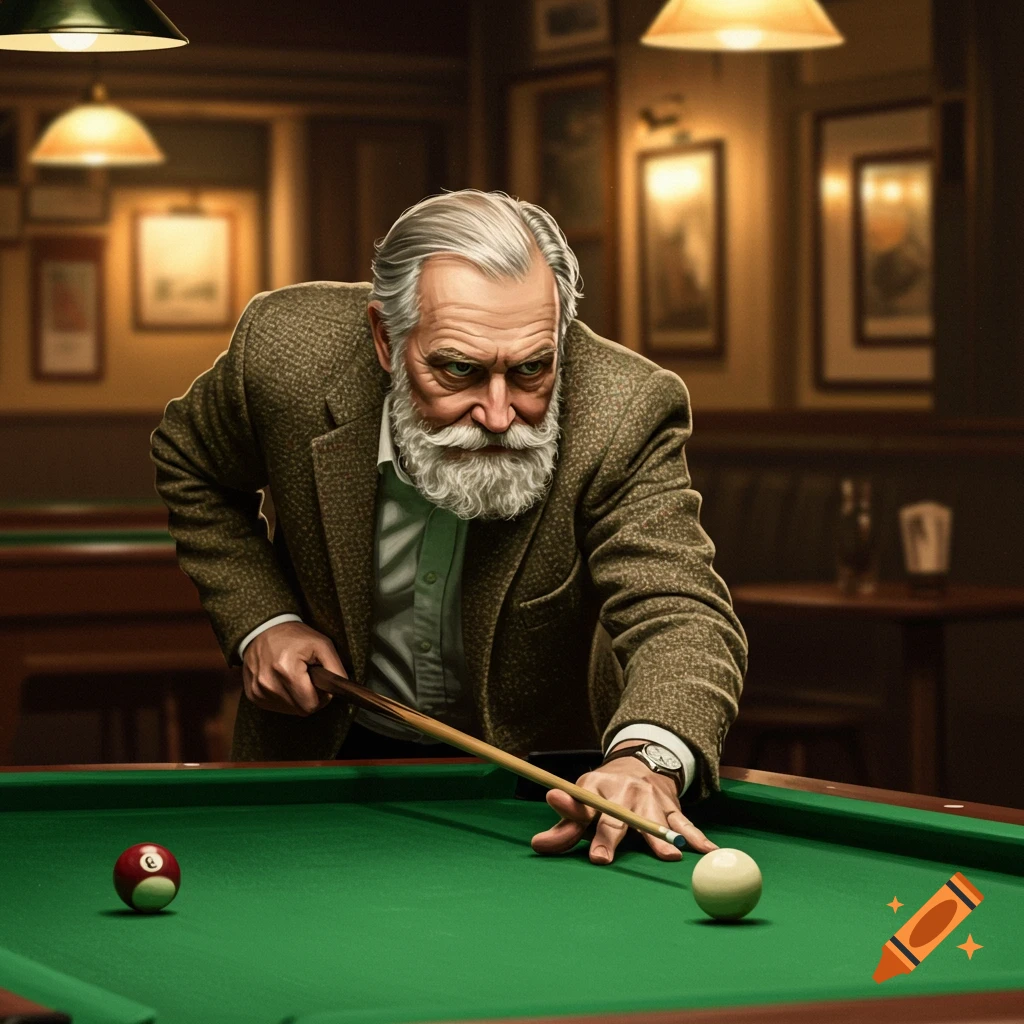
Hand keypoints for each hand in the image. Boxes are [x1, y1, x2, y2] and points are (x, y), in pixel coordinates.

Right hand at [242, 621, 347, 715]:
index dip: (321, 697)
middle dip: (310, 698)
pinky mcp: (253, 695)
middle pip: (301, 710)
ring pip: (289, 710)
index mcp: (286, 671)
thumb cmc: (294, 637)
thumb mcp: (322, 645)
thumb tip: (341, 689)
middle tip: (309, 679)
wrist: (262, 630)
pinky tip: (283, 681)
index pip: (312, 705)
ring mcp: (258, 691)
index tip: (320, 682)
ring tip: (295, 677)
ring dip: (297, 698)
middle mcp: (268, 684)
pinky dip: (284, 697)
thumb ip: (335, 669)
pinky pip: (276, 707)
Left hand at [530, 745, 717, 864]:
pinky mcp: (670, 806)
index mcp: (594, 790)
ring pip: (652, 819)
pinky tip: (710, 851)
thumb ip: (565, 828)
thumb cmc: (605, 794)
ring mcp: (648, 799)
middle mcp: (621, 793)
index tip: (555, 805)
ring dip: (660, 838)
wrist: (639, 764)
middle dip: (607, 838)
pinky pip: (685, 823)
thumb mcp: (583, 804)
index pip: (579, 802)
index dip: (567, 808)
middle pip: (613, 818)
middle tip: (601, 858)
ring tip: (670, 856)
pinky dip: (698, 838)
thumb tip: (538, 845)